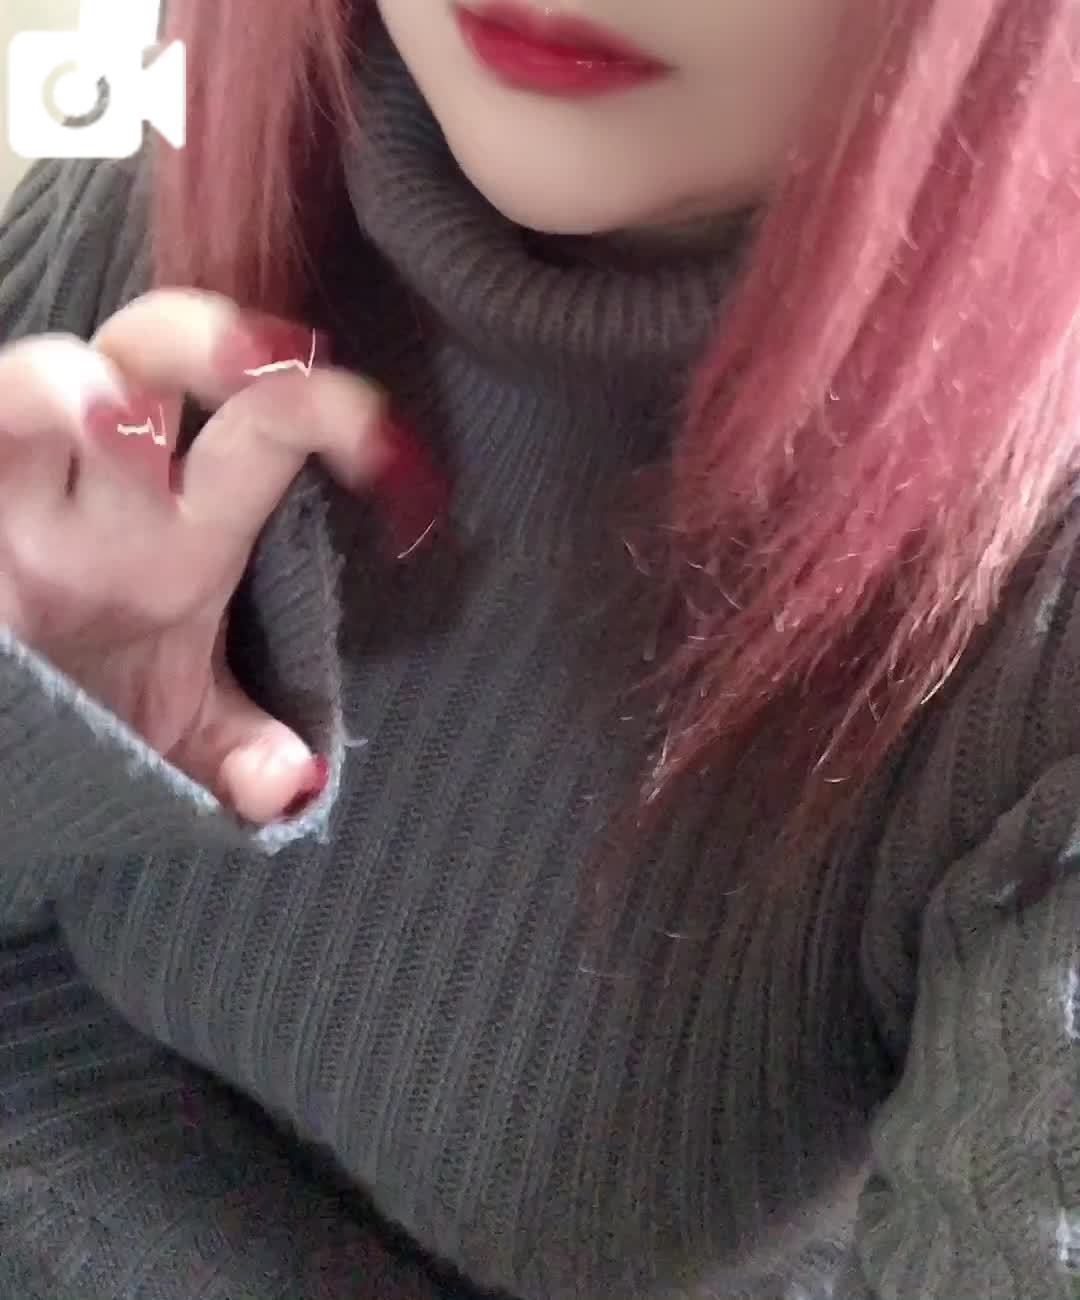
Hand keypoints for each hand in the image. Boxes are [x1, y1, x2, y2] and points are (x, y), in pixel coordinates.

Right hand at [0, 288, 426, 824]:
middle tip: (261, 361)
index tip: (385, 447)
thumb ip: (238, 755)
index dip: (326, 412)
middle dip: (202, 339)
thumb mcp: (174, 737)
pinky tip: (18, 430)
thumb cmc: (87, 709)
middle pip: (147, 350)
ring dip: (64, 387)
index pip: (264, 432)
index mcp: (185, 531)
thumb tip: (292, 785)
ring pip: (28, 378)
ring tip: (110, 423)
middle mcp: (99, 485)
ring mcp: (10, 488)